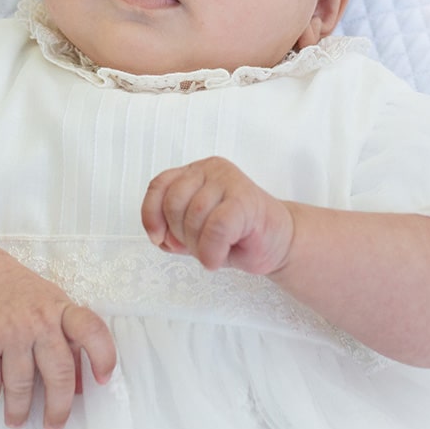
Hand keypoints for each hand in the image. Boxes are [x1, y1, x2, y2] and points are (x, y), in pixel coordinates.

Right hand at [0, 254, 115, 428]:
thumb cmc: (23, 298)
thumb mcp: (53, 307)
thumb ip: (70, 343)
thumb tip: (81, 388)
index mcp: (62, 309)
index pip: (91, 330)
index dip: (103, 357)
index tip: (103, 381)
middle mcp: (39, 319)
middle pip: (58, 373)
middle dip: (58, 407)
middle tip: (54, 425)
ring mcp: (10, 330)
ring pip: (21, 386)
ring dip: (19, 410)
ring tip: (17, 420)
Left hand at [141, 157, 294, 273]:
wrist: (278, 242)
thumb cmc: (236, 235)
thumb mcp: (193, 233)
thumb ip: (171, 230)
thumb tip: (160, 237)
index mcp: (193, 173)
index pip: (159, 186)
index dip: (151, 215)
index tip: (158, 238)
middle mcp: (210, 170)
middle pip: (174, 203)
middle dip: (181, 235)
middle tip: (199, 247)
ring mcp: (229, 180)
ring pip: (195, 215)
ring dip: (199, 246)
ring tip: (214, 250)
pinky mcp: (246, 198)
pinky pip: (216, 226)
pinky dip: (212, 250)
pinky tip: (217, 258)